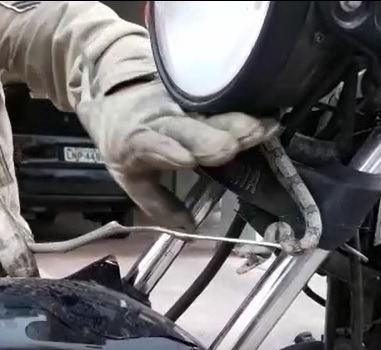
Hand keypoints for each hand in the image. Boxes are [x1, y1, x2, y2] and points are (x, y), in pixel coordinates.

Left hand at [76, 79, 277, 231]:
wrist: (114, 97)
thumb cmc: (124, 144)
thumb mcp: (131, 179)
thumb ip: (159, 206)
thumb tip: (189, 229)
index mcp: (139, 144)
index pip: (157, 147)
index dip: (174, 151)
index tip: (194, 157)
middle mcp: (161, 120)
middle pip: (191, 128)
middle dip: (218, 136)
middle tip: (244, 141)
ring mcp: (179, 102)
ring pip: (210, 111)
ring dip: (238, 119)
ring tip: (265, 126)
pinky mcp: (193, 90)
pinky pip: (218, 98)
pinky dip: (242, 106)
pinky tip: (265, 112)